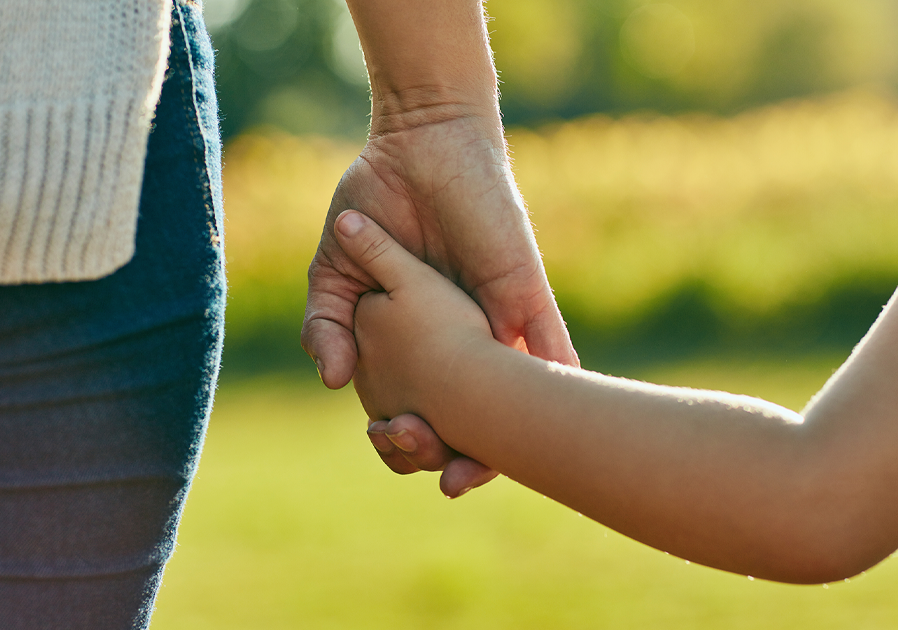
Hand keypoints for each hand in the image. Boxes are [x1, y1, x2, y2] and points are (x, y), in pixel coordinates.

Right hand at [302, 114, 577, 494]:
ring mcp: (499, 317)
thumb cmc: (376, 203)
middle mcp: (468, 336)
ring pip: (521, 391)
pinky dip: (560, 380)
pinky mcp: (523, 289)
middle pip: (481, 412)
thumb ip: (329, 324)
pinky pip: (551, 342)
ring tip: (492, 470)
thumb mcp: (338, 272)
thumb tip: (331, 381)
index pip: (428, 404)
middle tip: (454, 481)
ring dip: (516, 433)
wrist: (418, 142)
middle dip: (471, 455)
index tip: (395, 452)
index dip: (414, 438)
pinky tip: (568, 422)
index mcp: (424, 339)